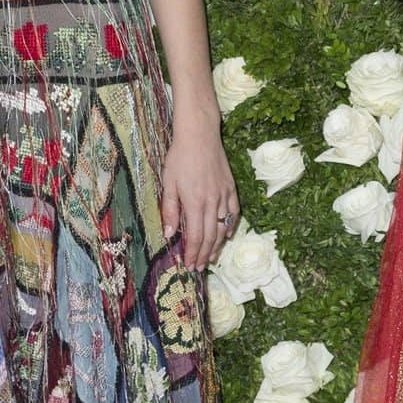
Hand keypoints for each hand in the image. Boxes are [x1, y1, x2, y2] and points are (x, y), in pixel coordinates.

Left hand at [160, 127, 238, 269]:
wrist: (200, 135)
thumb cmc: (179, 157)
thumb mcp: (168, 183)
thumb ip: (170, 210)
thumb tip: (169, 235)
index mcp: (194, 202)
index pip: (195, 236)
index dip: (193, 254)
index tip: (190, 265)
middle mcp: (212, 202)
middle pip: (210, 236)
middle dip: (205, 255)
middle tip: (199, 267)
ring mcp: (224, 195)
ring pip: (223, 227)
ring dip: (217, 245)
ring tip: (211, 257)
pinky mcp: (231, 188)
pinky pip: (233, 212)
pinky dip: (230, 226)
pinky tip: (226, 234)